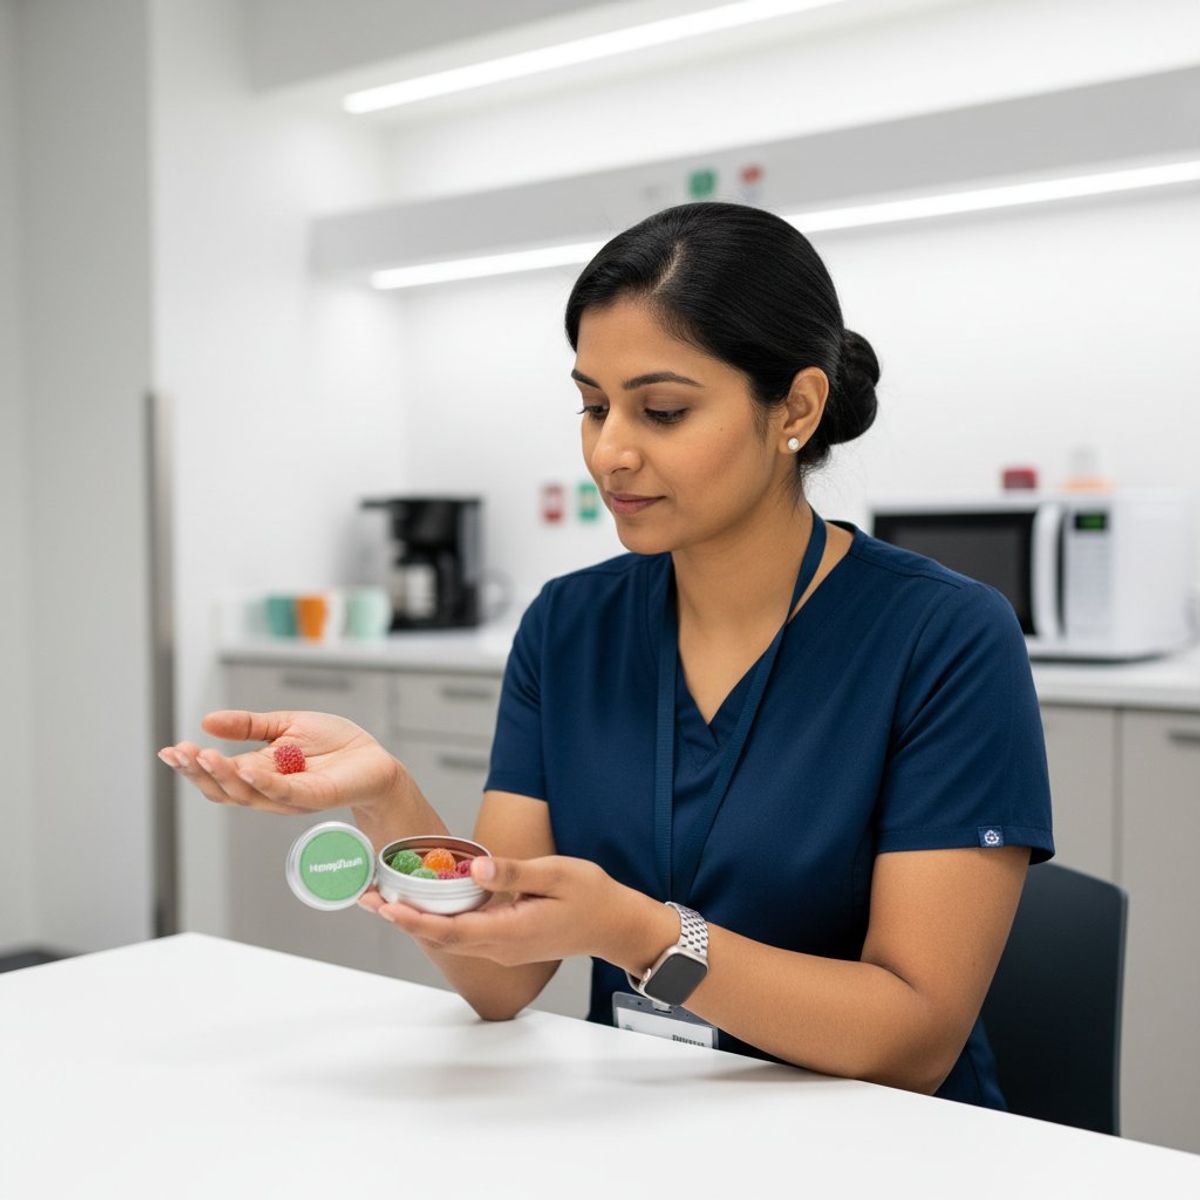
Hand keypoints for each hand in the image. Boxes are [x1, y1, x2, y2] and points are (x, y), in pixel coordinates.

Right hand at [158, 710, 403, 816]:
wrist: (374, 758)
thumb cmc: (335, 745)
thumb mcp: (285, 725)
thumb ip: (248, 726)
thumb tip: (207, 721)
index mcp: (259, 773)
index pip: (218, 775)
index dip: (192, 766)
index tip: (168, 751)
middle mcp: (269, 789)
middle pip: (224, 790)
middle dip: (198, 772)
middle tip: (179, 754)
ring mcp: (290, 797)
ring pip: (247, 794)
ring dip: (223, 776)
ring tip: (202, 757)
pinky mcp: (314, 796)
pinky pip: (282, 791)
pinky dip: (261, 782)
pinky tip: (244, 768)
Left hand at [358, 855, 657, 968]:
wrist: (616, 925)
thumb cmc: (592, 896)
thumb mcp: (555, 874)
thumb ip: (512, 872)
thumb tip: (474, 868)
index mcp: (510, 932)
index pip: (450, 930)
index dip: (413, 920)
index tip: (384, 906)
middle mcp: (500, 947)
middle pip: (441, 938)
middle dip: (402, 919)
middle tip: (367, 897)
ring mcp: (503, 948)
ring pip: (450, 938)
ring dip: (416, 920)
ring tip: (384, 898)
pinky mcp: (507, 942)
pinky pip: (465, 935)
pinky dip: (439, 920)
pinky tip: (426, 902)